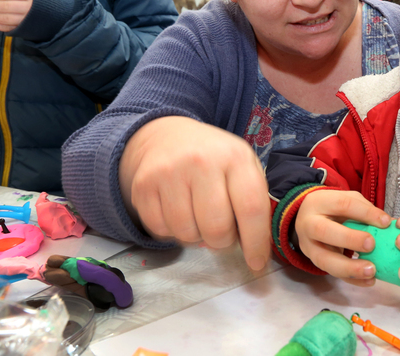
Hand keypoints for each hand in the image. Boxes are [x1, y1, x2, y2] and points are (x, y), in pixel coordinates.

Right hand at [119, 116, 271, 270]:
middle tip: (221, 230)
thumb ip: (253, 202)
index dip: (256, 243)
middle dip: (222, 241)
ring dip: (195, 236)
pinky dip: (171, 232)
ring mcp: (169, 172)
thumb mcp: (243, 166)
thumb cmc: (214, 159)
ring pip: (187, 234)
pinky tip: (177, 211)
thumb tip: (254, 248)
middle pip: (217, 229)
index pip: (251, 208)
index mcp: (235, 157)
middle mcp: (202, 161)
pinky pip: (161, 231)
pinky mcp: (143, 186)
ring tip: (197, 216)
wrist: (167, 137)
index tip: (256, 263)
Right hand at [295, 190, 389, 286]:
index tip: (385, 222)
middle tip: (372, 245)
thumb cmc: (333, 208)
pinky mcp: (315, 262)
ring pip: (324, 260)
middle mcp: (309, 224)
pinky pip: (333, 274)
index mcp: (319, 202)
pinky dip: (352, 279)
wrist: (306, 218)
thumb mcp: (346, 200)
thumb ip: (365, 209)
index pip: (342, 204)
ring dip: (350, 267)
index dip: (365, 213)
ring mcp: (309, 246)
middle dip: (349, 239)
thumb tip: (389, 224)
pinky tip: (369, 280)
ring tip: (372, 270)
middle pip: (324, 231)